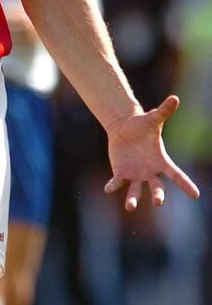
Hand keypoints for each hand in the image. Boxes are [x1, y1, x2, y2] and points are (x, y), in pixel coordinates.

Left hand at [104, 95, 198, 210]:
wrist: (124, 128)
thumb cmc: (142, 125)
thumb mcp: (152, 118)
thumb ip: (164, 111)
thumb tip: (175, 98)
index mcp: (161, 161)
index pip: (176, 175)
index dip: (186, 184)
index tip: (196, 194)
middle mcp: (150, 172)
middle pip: (157, 187)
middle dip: (158, 195)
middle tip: (158, 201)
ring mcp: (136, 175)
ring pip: (136, 190)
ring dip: (133, 199)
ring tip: (130, 206)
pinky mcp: (121, 174)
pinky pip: (117, 182)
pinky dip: (113, 186)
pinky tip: (108, 189)